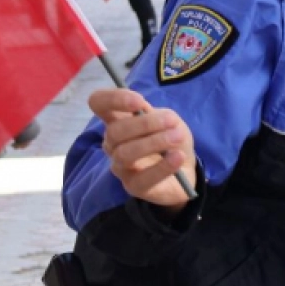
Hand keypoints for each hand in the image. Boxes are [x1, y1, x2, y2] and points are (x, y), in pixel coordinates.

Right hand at [89, 88, 196, 208]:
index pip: (98, 103)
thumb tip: (148, 115)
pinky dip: (163, 166)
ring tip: (177, 138)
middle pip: (114, 131)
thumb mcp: (169, 119)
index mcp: (117, 120)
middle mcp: (112, 143)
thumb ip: (157, 114)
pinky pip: (143, 177)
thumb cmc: (171, 138)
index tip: (140, 101)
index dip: (113, 99)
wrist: (186, 169)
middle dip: (144, 124)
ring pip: (125, 154)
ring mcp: (120, 166)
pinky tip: (178, 157)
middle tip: (172, 121)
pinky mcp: (133, 186)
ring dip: (154, 142)